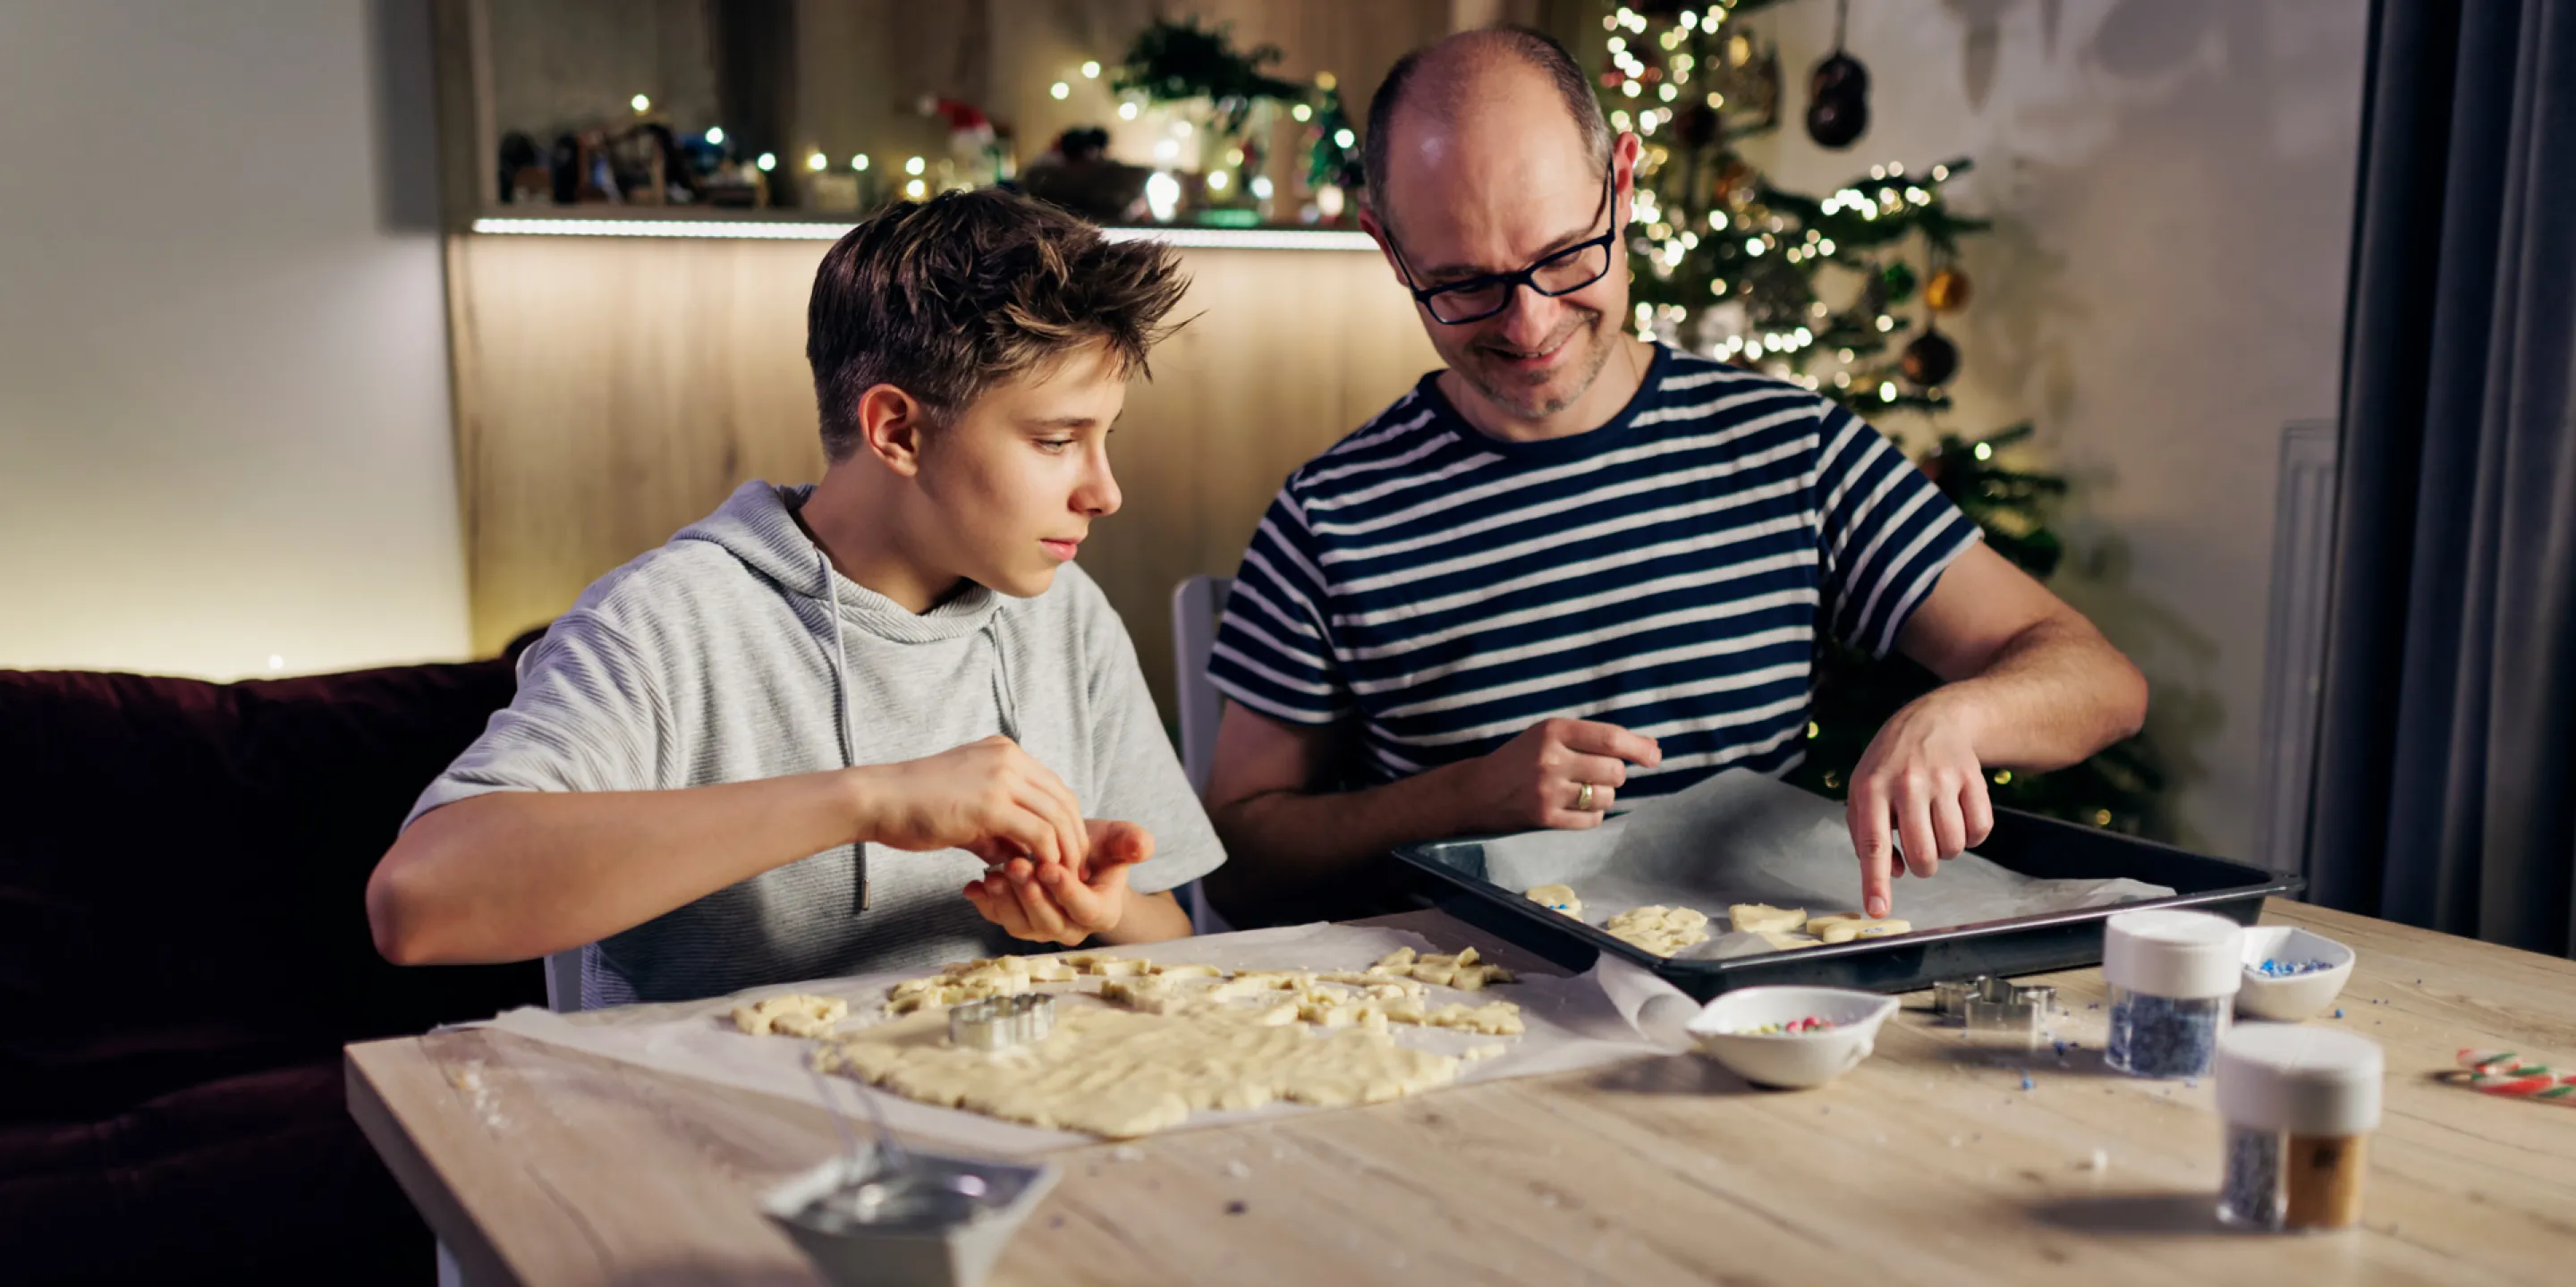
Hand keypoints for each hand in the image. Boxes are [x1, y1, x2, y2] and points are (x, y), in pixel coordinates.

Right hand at [853, 736, 1088, 876]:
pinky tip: (1041, 874)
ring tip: (1062, 877)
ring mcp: (1001, 777)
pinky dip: (1046, 856)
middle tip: (1075, 869)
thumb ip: (997, 827)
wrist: (878, 800)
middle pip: (1063, 800)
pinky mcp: (992, 803)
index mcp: (1004, 752)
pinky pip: (1038, 833)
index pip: (1054, 787)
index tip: (1068, 851)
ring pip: (1057, 816)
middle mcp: (1009, 758)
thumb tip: (1019, 855)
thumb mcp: (967, 808)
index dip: (1068, 821)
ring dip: (1065, 851)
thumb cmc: (913, 806)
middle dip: (1075, 837)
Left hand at [963, 820, 1153, 944]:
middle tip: (1016, 865)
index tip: (1049, 867)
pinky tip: (973, 885)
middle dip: (1031, 895)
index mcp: (1101, 912)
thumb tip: (1144, 846)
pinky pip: (1000, 919)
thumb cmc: (1096, 848)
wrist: (1070, 854)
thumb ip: (1130, 842)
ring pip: (1021, 924)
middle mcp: (1071, 928)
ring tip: (993, 874)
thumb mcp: (1115, 840)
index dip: (1067, 891)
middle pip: (1049, 920)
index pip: (1085, 908)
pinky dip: (985, 904)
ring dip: (1006, 900)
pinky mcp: (1017, 922)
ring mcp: (1041, 928)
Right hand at [1439, 718, 1661, 833]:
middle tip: (1597, 775)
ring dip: (1603, 796)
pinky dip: (1591, 815)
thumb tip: (1652, 747)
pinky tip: (1574, 807)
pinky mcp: (1545, 818)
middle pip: (1615, 771)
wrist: (1477, 791)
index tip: (1654, 756)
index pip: (1611, 738)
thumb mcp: (1550, 736)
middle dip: (1615, 775)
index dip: (1639, 748)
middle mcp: (1551, 758)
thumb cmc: (1521, 759)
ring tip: (1581, 791)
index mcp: (1553, 730)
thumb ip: (1596, 738)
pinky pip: (1591, 819)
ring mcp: (1548, 790)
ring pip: (1606, 797)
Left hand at [1846, 692, 1993, 918]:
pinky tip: (1959, 818)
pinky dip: (1972, 836)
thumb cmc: (1889, 767)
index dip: (1876, 881)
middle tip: (1920, 851)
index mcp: (1871, 788)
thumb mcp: (1863, 792)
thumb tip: (1893, 873)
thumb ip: (1866, 836)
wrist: (1933, 721)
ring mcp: (1943, 779)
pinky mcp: (1973, 779)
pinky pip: (1980, 831)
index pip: (1873, 844)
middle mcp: (1907, 783)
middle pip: (1922, 855)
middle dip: (1923, 866)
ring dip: (1947, 850)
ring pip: (1953, 847)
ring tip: (1936, 828)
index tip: (1877, 910)